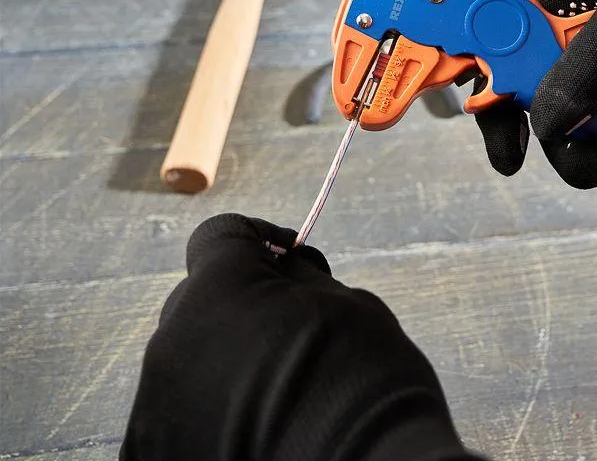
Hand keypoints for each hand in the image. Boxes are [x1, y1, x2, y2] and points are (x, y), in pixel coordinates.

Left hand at [120, 214, 481, 460]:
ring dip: (224, 358)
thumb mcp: (346, 303)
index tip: (289, 255)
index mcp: (218, 290)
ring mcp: (155, 406)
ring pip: (187, 358)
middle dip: (241, 302)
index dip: (258, 237)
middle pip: (200, 299)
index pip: (219, 236)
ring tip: (277, 389)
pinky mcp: (152, 452)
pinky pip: (175, 411)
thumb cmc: (366, 384)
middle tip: (293, 327)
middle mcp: (171, 342)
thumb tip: (284, 266)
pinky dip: (208, 409)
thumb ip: (300, 276)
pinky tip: (254, 426)